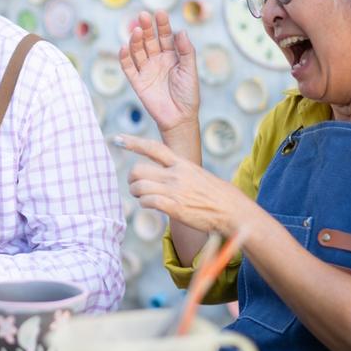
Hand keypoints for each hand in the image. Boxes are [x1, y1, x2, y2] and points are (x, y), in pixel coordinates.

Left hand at [116, 134, 251, 236]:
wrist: (233, 211)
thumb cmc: (219, 196)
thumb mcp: (200, 176)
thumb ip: (182, 173)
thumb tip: (168, 177)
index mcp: (183, 163)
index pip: (153, 148)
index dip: (133, 143)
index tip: (117, 139)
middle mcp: (176, 174)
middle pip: (138, 170)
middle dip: (132, 179)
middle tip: (136, 186)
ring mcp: (175, 190)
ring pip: (139, 186)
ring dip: (137, 193)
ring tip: (143, 198)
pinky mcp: (175, 207)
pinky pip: (148, 201)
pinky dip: (145, 204)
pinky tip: (152, 206)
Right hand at [119, 10, 200, 134]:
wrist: (180, 118)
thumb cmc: (188, 94)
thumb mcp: (190, 71)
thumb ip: (186, 51)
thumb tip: (181, 31)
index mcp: (171, 56)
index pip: (165, 36)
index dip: (162, 25)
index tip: (160, 12)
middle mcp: (157, 60)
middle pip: (149, 40)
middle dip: (147, 28)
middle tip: (143, 15)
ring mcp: (146, 70)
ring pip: (137, 51)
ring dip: (136, 40)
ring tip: (137, 31)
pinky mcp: (137, 82)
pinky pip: (128, 68)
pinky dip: (124, 58)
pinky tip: (124, 47)